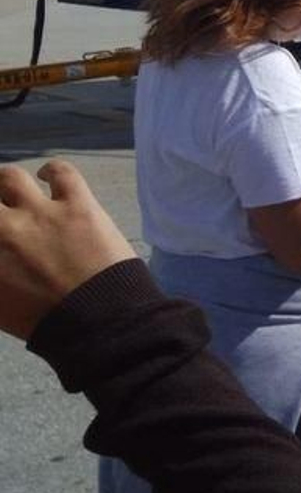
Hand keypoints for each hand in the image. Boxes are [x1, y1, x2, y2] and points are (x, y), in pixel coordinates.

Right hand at [0, 161, 136, 339]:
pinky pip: (62, 172)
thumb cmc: (44, 322)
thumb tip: (0, 261)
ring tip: (8, 189)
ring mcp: (38, 213)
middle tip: (0, 215)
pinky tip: (47, 175)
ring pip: (9, 178)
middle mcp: (1, 230)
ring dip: (4, 183)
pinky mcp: (76, 204)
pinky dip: (52, 170)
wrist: (98, 323)